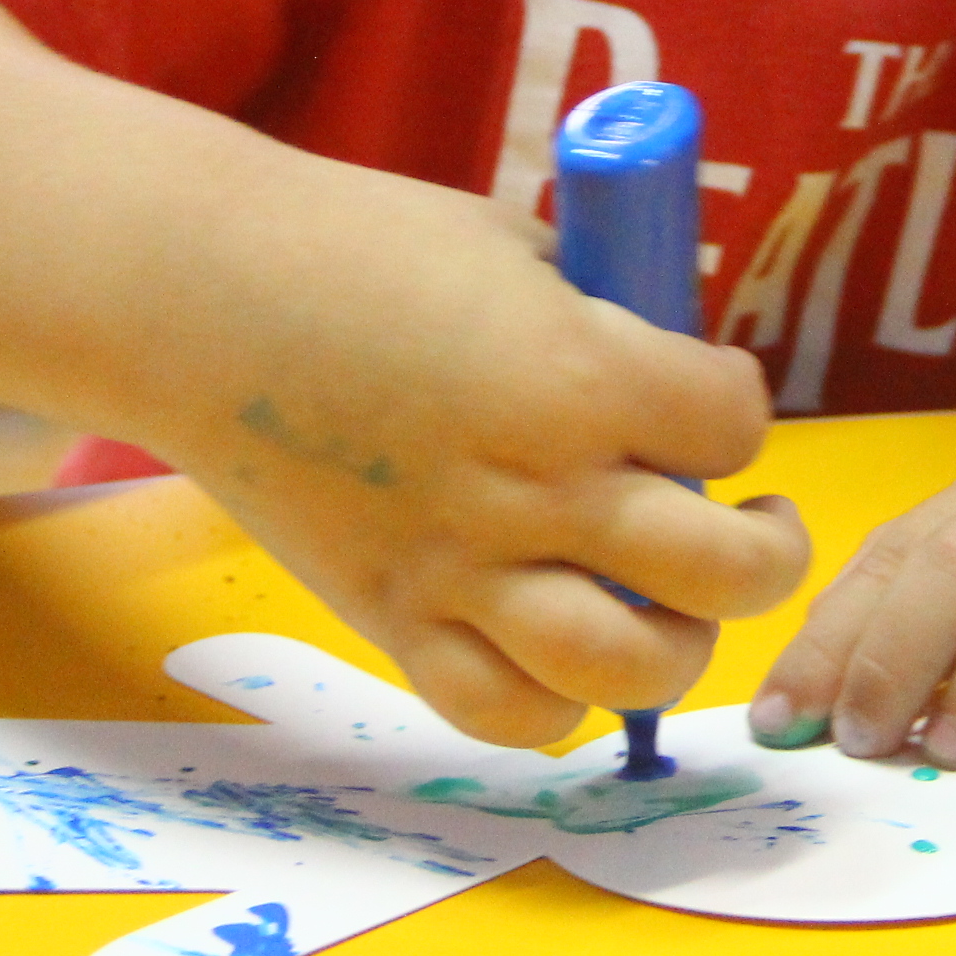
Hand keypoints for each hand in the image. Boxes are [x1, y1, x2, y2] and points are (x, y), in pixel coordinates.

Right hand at [134, 166, 812, 748]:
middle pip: (724, 571)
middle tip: (751, 521)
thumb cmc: (358, 244)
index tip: (708, 394)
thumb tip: (672, 384)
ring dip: (679, 643)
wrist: (191, 294)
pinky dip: (556, 700)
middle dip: (765, 550)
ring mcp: (462, 567)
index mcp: (577, 372)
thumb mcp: (518, 248)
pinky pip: (506, 711)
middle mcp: (535, 486)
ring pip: (630, 666)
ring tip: (674, 601)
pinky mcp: (392, 619)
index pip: (734, 422)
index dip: (736, 407)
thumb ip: (603, 323)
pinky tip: (568, 646)